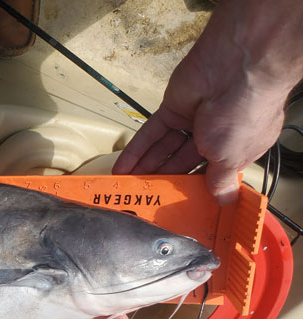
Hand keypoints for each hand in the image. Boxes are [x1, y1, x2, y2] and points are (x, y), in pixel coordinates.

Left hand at [113, 0, 302, 204]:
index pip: (213, 173)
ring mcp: (192, 120)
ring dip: (146, 168)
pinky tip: (121, 169)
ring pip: (164, 149)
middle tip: (144, 198)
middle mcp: (216, 135)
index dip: (195, 188)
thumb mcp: (232, 157)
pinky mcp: (171, 109)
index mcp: (238, 148)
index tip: (176, 205)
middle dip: (164, 180)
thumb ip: (220, 180)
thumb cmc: (243, 116)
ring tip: (127, 188)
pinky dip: (135, 151)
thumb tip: (225, 200)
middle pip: (183, 163)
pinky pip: (150, 134)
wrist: (236, 68)